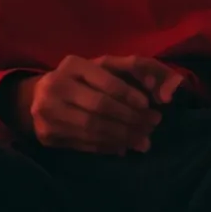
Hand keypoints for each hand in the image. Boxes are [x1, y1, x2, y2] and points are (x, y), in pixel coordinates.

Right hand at [11, 54, 182, 154]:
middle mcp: (55, 87)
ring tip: (144, 139)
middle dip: (130, 118)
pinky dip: (106, 146)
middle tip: (153, 124)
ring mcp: (46, 113)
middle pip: (99, 107)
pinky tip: (124, 146)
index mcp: (73, 65)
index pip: (106, 81)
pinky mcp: (46, 135)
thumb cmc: (83, 78)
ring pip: (91, 128)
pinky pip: (82, 144)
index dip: (129, 94)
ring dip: (122, 136)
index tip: (148, 104)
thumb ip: (137, 68)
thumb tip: (170, 84)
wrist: (40, 96)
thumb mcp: (105, 66)